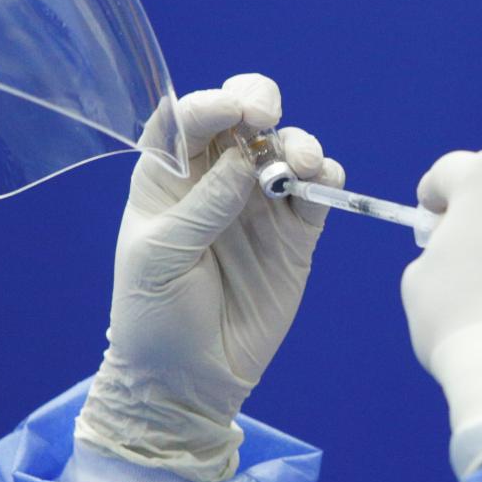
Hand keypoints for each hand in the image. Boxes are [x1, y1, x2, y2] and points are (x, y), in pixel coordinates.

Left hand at [76, 73, 342, 481]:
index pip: (186, 121)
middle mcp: (215, 181)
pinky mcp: (296, 236)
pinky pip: (317, 192)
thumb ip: (202, 206)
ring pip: (286, 148)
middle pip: (240, 118)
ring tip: (302, 165)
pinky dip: (326, 178)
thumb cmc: (155, 317)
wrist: (189, 380)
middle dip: (257, 101)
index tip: (232, 111)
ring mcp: (259, 205)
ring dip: (299, 142)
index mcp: (169, 179)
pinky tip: (320, 184)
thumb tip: (245, 160)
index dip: (209, 104)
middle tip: (266, 115)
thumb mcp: (160, 258)